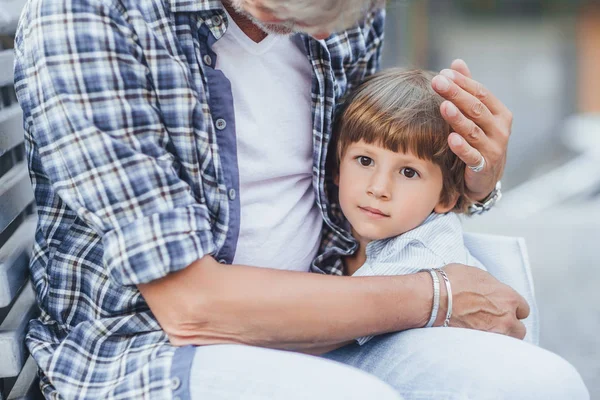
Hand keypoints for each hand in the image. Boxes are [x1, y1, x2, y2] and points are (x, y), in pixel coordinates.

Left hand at [431, 59, 512, 200]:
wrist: (486, 177)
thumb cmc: (480, 140)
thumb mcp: (477, 115)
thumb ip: (468, 90)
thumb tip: (456, 63)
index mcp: (499, 114)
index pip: (481, 93)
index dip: (463, 83)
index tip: (443, 73)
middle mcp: (500, 130)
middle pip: (476, 109)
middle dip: (456, 94)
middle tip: (437, 82)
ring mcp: (493, 149)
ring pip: (474, 131)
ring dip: (458, 118)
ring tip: (443, 106)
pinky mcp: (484, 167)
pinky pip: (472, 156)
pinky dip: (462, 148)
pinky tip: (451, 138)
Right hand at [439, 264, 529, 339]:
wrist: (434, 299)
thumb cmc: (450, 283)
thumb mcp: (475, 273)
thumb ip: (490, 285)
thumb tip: (490, 289)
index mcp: (508, 297)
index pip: (523, 308)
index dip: (512, 308)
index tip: (502, 309)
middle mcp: (506, 317)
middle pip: (519, 329)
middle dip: (509, 326)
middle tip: (495, 322)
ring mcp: (495, 333)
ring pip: (507, 342)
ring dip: (500, 337)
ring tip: (485, 332)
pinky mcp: (481, 345)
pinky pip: (491, 348)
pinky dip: (486, 345)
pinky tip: (476, 339)